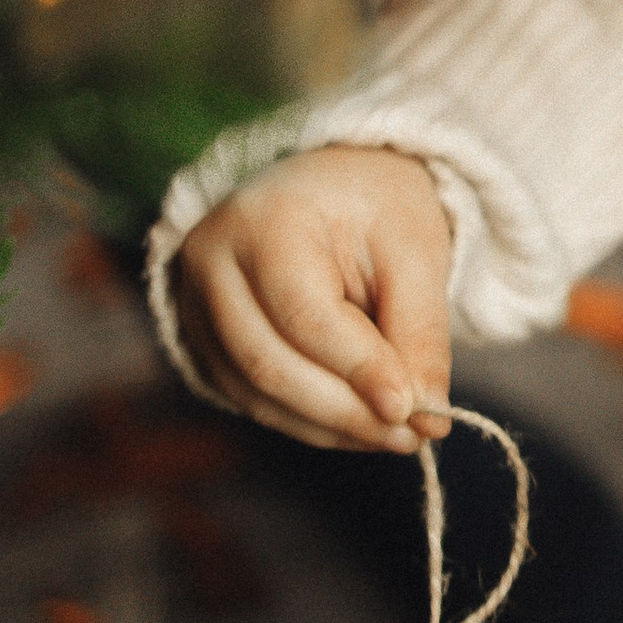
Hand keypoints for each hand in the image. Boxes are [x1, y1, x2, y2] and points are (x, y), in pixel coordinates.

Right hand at [172, 145, 454, 452]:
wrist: (332, 186)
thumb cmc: (377, 209)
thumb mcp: (415, 252)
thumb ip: (420, 332)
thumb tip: (427, 415)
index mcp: (266, 218)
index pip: (304, 314)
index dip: (358, 369)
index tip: (411, 410)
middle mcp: (212, 259)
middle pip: (269, 362)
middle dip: (345, 411)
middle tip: (412, 436)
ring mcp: (195, 300)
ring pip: (256, 392)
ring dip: (329, 426)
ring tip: (396, 436)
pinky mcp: (202, 337)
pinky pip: (250, 398)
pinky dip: (308, 422)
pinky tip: (357, 426)